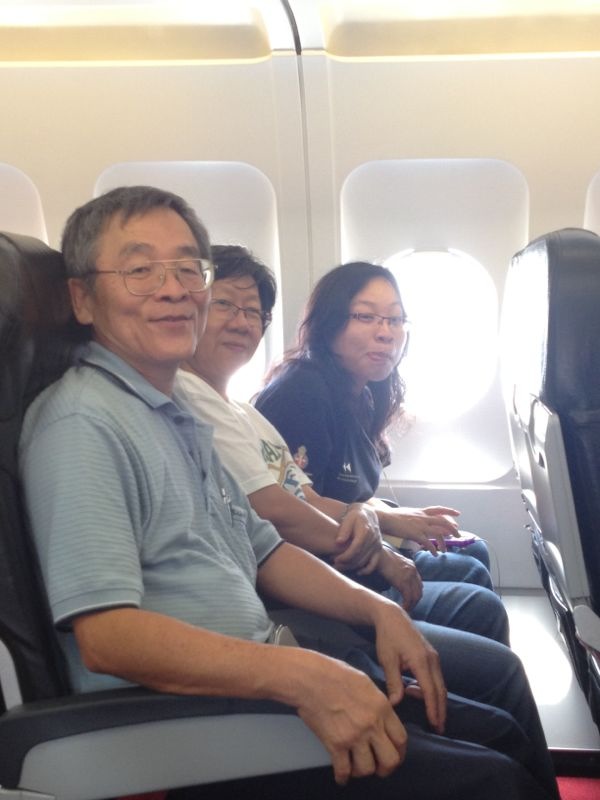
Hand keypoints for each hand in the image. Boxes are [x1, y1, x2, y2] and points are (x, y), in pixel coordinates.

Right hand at [294, 651, 407, 784]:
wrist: (310, 679)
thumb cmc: (335, 674)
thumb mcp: (366, 684)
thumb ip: (378, 704)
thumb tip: (383, 717)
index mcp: (382, 708)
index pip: (401, 739)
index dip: (400, 752)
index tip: (395, 755)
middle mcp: (371, 725)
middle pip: (390, 759)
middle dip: (386, 768)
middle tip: (379, 767)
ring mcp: (353, 736)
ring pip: (367, 769)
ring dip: (362, 771)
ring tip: (356, 767)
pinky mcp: (335, 744)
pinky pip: (343, 770)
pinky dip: (343, 777)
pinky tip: (341, 776)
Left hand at [332, 503, 381, 572]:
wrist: (368, 513)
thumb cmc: (355, 516)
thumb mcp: (348, 518)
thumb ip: (344, 530)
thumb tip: (338, 542)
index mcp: (366, 531)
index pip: (356, 548)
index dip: (345, 556)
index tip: (335, 559)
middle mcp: (373, 539)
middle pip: (360, 557)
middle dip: (347, 563)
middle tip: (335, 565)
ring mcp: (377, 545)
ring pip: (365, 561)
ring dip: (353, 567)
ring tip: (340, 567)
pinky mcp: (378, 549)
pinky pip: (374, 563)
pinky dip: (367, 570)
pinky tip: (357, 572)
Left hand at [371, 601, 446, 733]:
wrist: (392, 616)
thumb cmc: (387, 637)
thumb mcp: (387, 660)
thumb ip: (393, 682)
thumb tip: (396, 703)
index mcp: (421, 661)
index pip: (430, 690)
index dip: (432, 709)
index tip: (434, 724)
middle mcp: (432, 659)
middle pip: (440, 690)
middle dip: (440, 710)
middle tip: (439, 728)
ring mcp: (433, 656)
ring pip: (440, 684)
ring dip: (435, 700)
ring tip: (425, 713)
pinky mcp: (431, 655)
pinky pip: (436, 677)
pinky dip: (431, 688)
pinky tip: (415, 691)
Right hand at [375, 547, 422, 611]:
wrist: (378, 555)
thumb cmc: (381, 558)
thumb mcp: (393, 563)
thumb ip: (398, 571)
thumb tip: (395, 579)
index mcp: (411, 566)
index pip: (418, 583)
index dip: (415, 593)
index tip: (410, 601)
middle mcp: (413, 571)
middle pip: (419, 590)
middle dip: (415, 601)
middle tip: (409, 608)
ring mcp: (409, 576)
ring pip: (416, 596)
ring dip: (412, 605)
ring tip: (406, 610)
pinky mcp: (403, 582)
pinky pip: (408, 597)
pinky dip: (406, 605)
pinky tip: (402, 608)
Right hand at [381, 506, 460, 553]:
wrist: (384, 518)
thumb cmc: (392, 517)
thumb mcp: (407, 513)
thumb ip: (416, 517)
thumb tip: (419, 521)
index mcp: (421, 512)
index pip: (438, 509)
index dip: (449, 511)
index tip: (457, 514)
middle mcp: (423, 517)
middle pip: (443, 521)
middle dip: (453, 529)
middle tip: (458, 535)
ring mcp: (420, 525)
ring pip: (438, 533)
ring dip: (444, 543)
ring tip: (445, 550)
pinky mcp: (415, 534)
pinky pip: (428, 543)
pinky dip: (433, 550)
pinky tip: (434, 554)